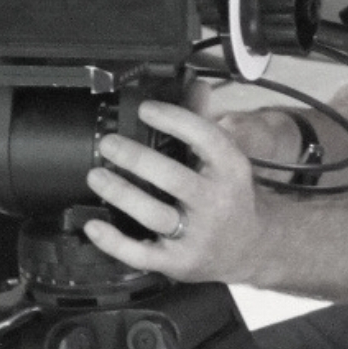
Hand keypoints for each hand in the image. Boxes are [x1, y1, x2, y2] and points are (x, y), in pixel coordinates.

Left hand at [83, 101, 270, 283]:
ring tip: (96, 175)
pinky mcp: (179, 262)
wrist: (253, 247)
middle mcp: (216, 203)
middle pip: (173, 177)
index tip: (145, 109)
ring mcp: (198, 236)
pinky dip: (114, 241)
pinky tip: (94, 225)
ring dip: (121, 193)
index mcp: (230, 170)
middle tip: (108, 144)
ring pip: (154, 215)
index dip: (173, 119)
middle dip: (135, 158)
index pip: (204, 138)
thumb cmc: (231, 195)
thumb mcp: (225, 159)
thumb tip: (195, 85)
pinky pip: (142, 255)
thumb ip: (203, 123)